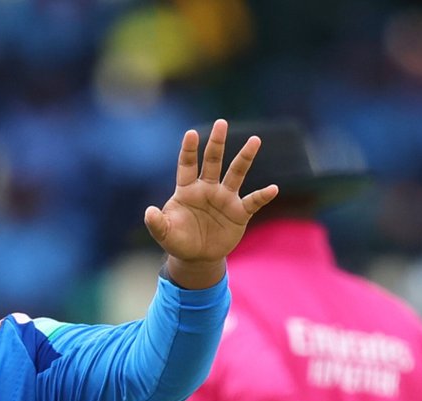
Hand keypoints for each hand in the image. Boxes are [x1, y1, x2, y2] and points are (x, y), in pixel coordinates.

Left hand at [146, 120, 277, 287]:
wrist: (197, 257)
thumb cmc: (179, 240)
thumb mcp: (165, 234)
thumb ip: (156, 223)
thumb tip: (149, 212)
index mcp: (188, 190)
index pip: (187, 165)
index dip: (189, 150)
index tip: (191, 133)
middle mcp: (208, 188)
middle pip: (213, 161)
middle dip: (216, 143)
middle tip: (221, 123)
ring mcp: (225, 198)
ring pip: (236, 173)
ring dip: (245, 157)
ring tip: (254, 140)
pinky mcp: (239, 212)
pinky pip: (253, 201)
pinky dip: (262, 196)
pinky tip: (273, 189)